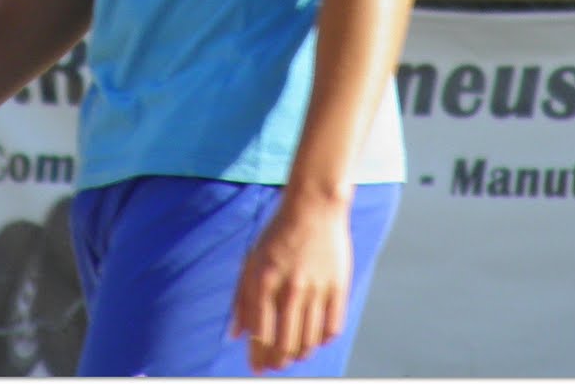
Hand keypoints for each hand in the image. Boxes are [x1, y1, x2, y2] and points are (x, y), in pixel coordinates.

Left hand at [230, 197, 351, 372]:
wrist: (314, 207)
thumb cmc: (278, 234)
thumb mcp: (252, 261)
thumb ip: (241, 299)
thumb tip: (236, 335)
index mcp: (263, 280)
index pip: (260, 334)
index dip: (258, 357)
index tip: (257, 368)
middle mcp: (289, 287)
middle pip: (285, 344)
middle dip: (278, 362)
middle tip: (276, 366)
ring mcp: (316, 288)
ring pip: (309, 342)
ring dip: (299, 355)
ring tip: (293, 355)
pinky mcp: (338, 287)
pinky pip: (332, 328)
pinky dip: (322, 340)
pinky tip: (314, 339)